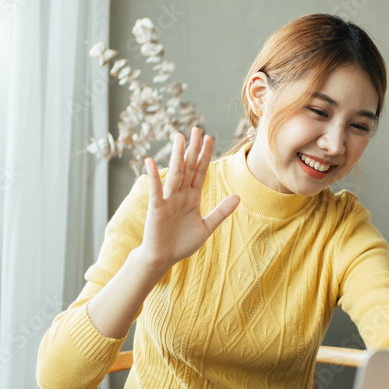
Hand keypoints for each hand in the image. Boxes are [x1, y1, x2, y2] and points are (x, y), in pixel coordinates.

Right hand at [135, 126, 239, 270]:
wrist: (164, 258)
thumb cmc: (182, 243)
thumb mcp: (206, 227)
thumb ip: (221, 212)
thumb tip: (238, 196)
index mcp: (192, 197)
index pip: (200, 172)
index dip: (205, 156)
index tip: (210, 138)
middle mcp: (180, 194)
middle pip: (188, 167)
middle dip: (193, 149)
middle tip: (196, 130)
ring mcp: (167, 199)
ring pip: (174, 174)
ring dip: (177, 156)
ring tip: (179, 138)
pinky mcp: (156, 208)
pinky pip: (156, 190)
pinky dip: (153, 176)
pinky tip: (150, 162)